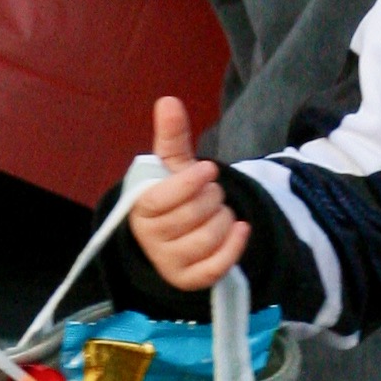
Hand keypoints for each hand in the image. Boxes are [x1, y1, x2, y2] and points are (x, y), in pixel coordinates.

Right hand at [128, 97, 248, 292]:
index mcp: (140, 210)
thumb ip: (172, 136)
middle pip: (193, 216)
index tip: (208, 170)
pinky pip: (217, 266)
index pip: (164, 198)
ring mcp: (169, 263)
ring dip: (224, 219)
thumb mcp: (173, 166)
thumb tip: (168, 101)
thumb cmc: (175, 196)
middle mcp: (150, 240)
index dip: (190, 182)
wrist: (180, 234)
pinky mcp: (190, 280)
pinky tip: (241, 229)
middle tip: (211, 195)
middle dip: (212, 199)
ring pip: (209, 238)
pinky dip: (235, 245)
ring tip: (218, 213)